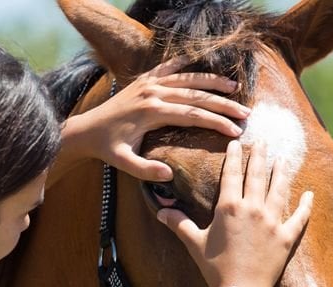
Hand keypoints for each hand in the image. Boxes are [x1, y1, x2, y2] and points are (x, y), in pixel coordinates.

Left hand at [63, 57, 250, 181]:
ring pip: (187, 78)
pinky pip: (168, 68)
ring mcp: (148, 83)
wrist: (86, 129)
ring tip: (234, 87)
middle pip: (196, 95)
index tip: (235, 132)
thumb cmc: (107, 148)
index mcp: (151, 112)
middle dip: (223, 104)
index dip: (216, 123)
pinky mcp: (143, 79)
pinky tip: (202, 67)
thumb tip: (170, 175)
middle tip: (245, 113)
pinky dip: (186, 65)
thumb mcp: (124, 163)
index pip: (192, 115)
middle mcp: (152, 93)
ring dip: (212, 82)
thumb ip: (145, 171)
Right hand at [156, 140, 312, 286]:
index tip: (236, 143)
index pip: (231, 175)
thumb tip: (160, 212)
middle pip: (257, 176)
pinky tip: (309, 194)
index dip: (233, 157)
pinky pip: (300, 217)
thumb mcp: (194, 243)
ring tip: (284, 158)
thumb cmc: (214, 267)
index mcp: (229, 207)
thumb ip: (178, 224)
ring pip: (279, 190)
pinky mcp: (287, 237)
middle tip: (263, 142)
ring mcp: (272, 222)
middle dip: (260, 156)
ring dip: (282, 172)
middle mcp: (253, 209)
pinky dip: (305, 204)